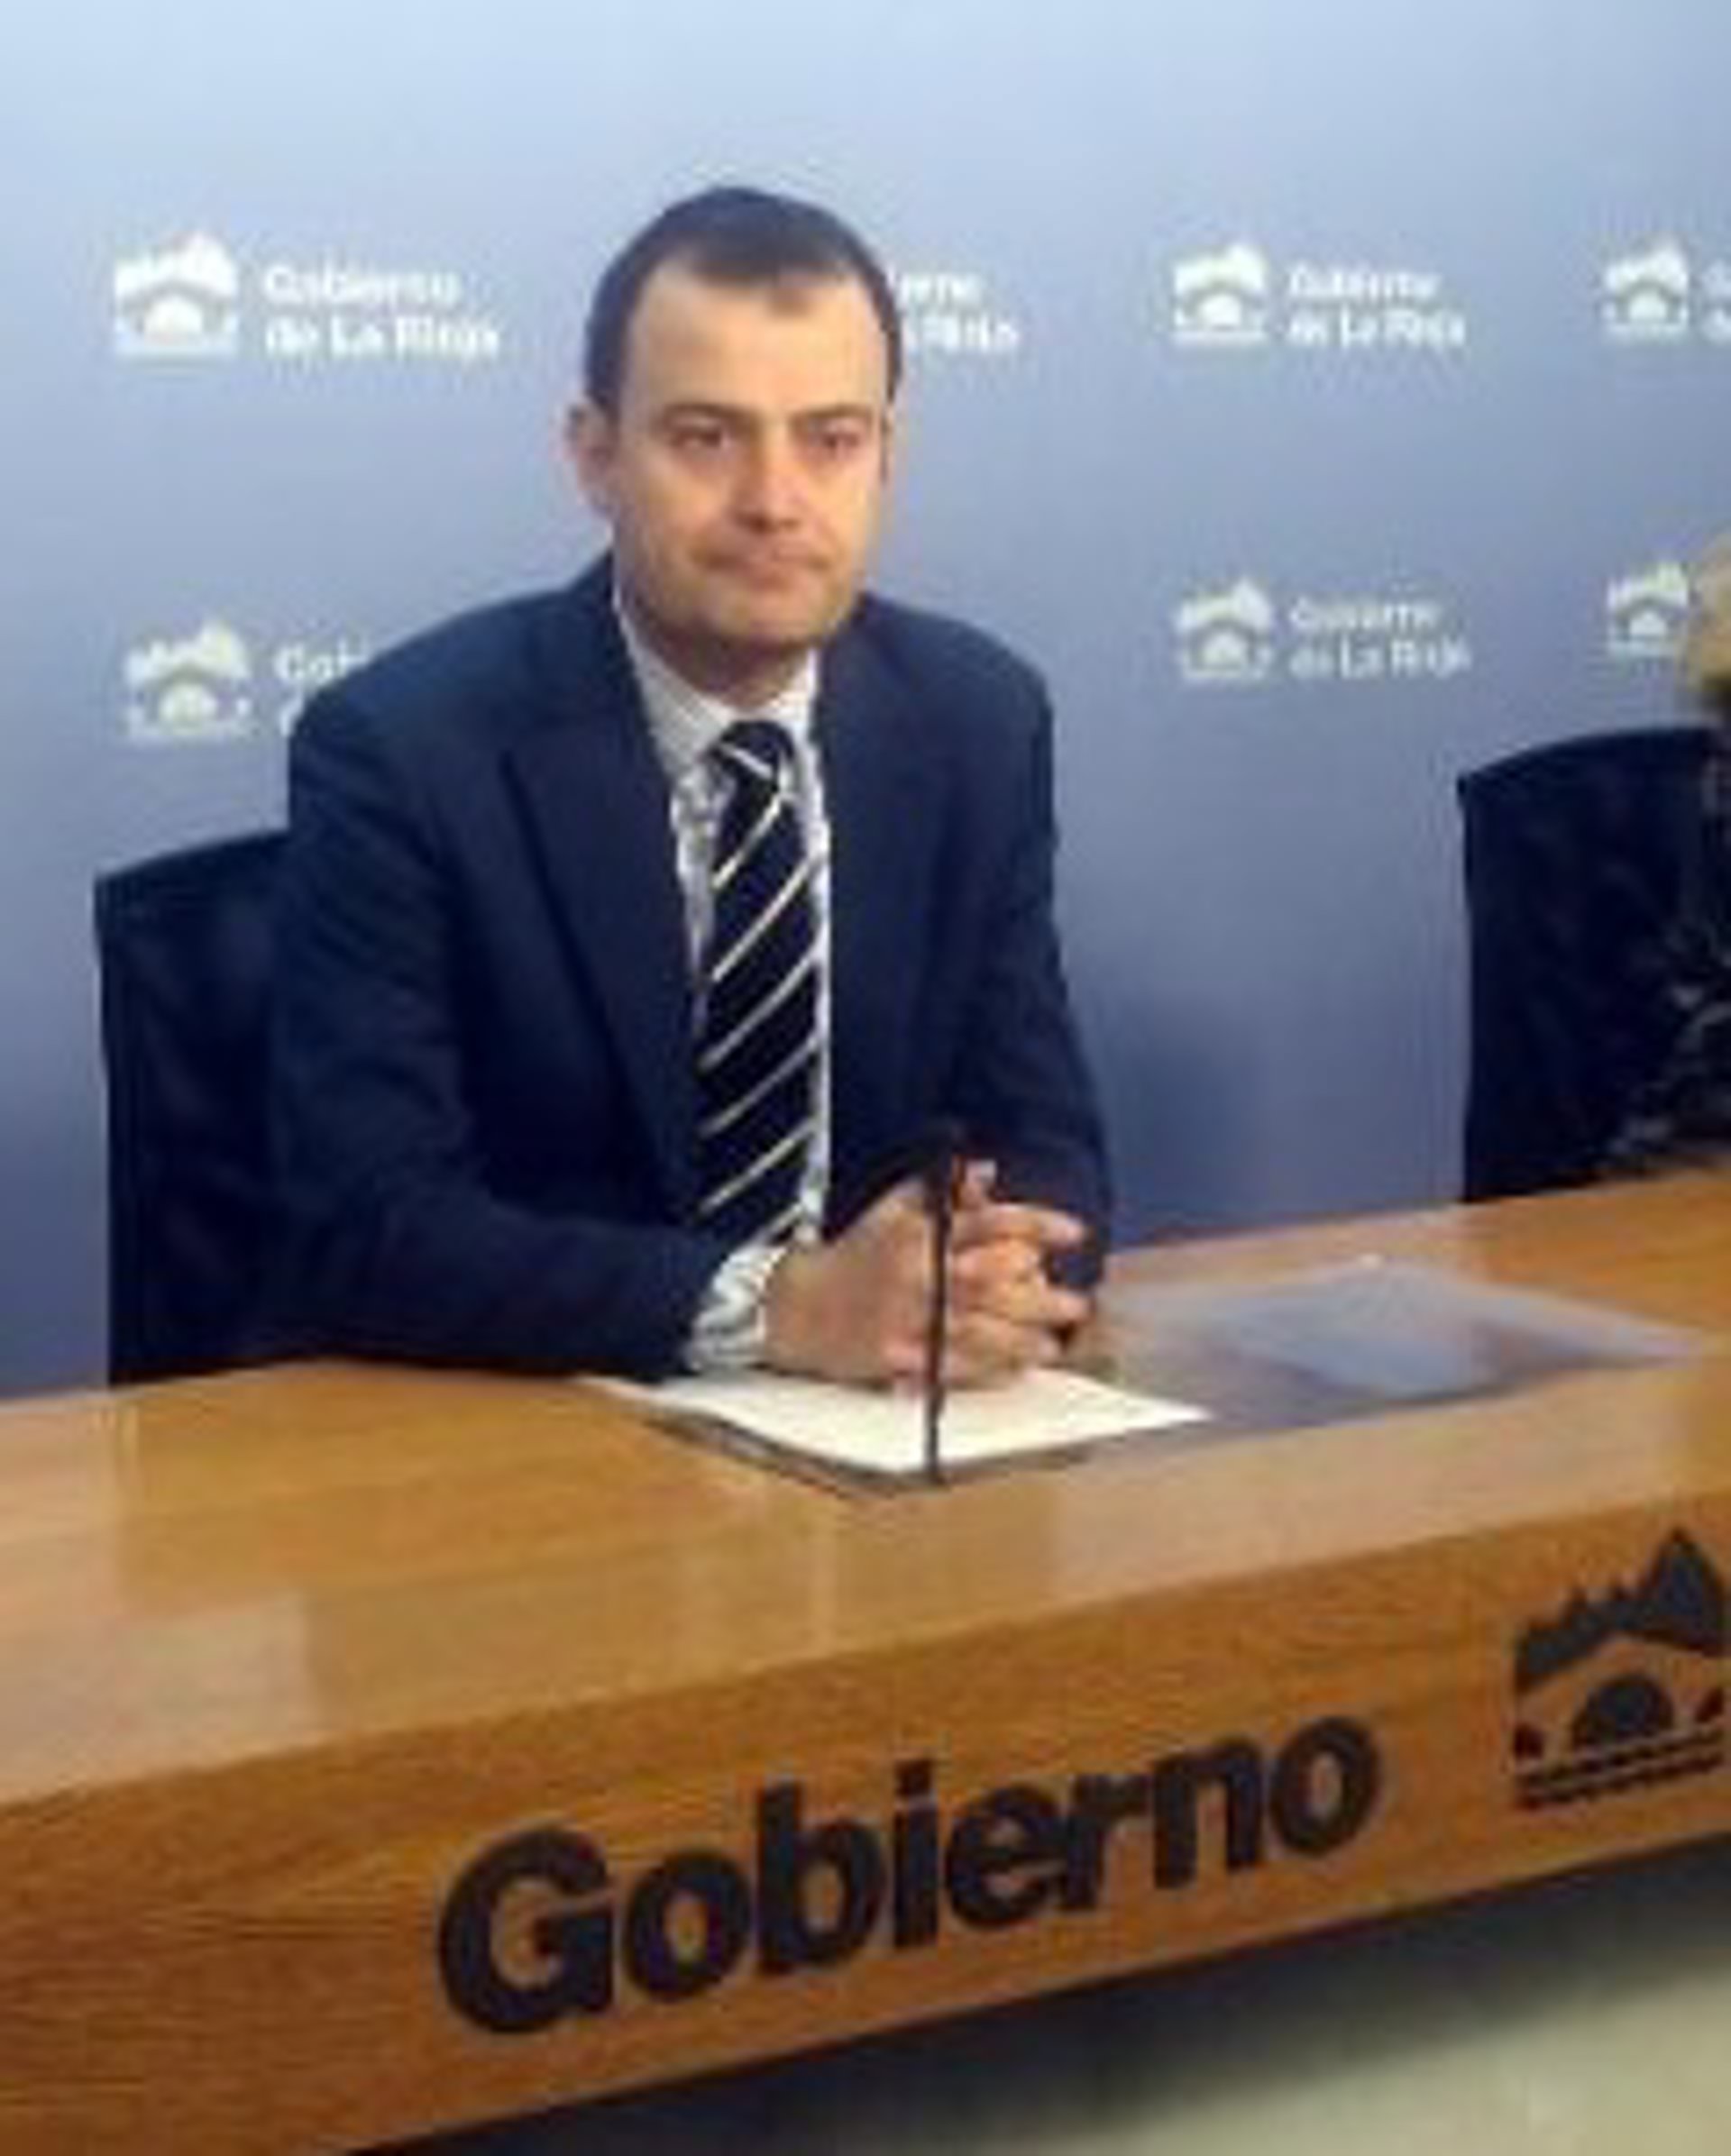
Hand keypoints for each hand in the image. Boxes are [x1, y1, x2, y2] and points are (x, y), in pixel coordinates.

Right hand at [762, 1165, 1092, 1388]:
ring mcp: (907, 1318)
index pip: (988, 1222)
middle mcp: (917, 1274)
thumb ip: (942, 1192)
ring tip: (1053, 1347)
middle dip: (1038, 1294)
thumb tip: (988, 1170)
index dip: (1036, 1225)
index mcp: (920, 1233)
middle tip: (1077, 1304)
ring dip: (1020, 1340)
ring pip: (975, 1329)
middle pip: (990, 1281)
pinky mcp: (896, 1356)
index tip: (1076, 1233)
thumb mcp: (892, 1210)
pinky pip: (949, 1366)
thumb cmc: (853, 1255)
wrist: (794, 1305)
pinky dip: (984, 1370)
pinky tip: (1014, 1371)